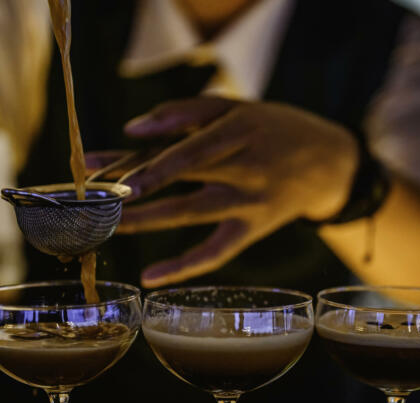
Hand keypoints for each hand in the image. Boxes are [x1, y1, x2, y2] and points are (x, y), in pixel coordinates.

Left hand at [103, 97, 358, 286]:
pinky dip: (184, 266)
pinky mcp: (253, 229)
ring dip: (144, 220)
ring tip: (104, 227)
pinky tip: (149, 278)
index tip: (95, 167)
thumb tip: (133, 129)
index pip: (181, 148)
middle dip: (130, 187)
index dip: (140, 160)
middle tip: (89, 198)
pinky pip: (217, 251)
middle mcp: (246, 168)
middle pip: (178, 178)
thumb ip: (186, 111)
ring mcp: (250, 202)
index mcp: (239, 131)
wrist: (330, 163)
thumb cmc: (275, 128)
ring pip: (189, 213)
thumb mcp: (239, 106)